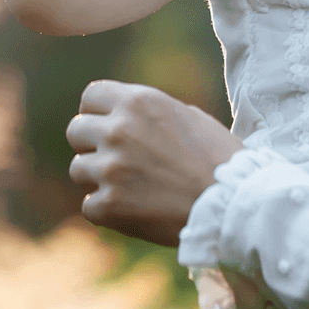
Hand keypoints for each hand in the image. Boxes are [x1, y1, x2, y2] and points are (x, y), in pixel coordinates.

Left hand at [65, 80, 242, 246]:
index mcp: (138, 102)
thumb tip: (125, 116)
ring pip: (79, 169)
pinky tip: (133, 211)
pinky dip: (107, 211)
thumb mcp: (187, 116)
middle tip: (114, 160)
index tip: (104, 126)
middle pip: (75, 130)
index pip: (90, 96)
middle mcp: (119, 129)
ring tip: (129, 188)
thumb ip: (149, 113)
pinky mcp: (110, 205)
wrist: (234, 205)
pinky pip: (89, 206)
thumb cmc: (220, 160)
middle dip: (91, 144)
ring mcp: (111, 168)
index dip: (96, 112)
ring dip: (98, 179)